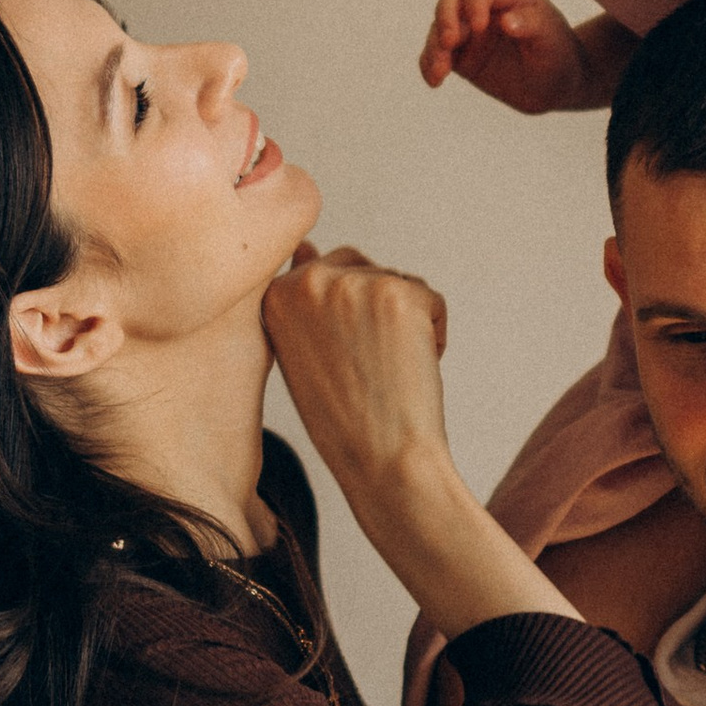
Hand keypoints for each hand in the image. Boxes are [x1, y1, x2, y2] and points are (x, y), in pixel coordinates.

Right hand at [264, 244, 453, 493]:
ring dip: (404, 325)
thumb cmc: (343, 418)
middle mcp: (307, 282)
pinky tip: (409, 370)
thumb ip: (301, 297)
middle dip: (376, 312)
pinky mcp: (399, 293)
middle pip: (363, 268)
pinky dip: (433, 334)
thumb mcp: (301, 352)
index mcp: (273, 296)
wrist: (382, 461)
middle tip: (368, 368)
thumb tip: (306, 245)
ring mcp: (353, 285)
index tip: (344, 358)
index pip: (323, 269)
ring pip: (399, 284)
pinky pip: (430, 300)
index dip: (346, 317)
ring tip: (385, 374)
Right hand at [421, 0, 588, 113]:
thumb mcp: (552, 38)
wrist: (558, 85)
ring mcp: (471, 34)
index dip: (475, 2)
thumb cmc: (560, 54)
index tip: (479, 26)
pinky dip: (429, 64)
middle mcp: (486, 10)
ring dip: (434, 46)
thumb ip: (532, 25)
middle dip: (445, 17)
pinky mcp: (462, 58)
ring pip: (439, 28)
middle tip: (450, 42)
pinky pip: (436, 55)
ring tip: (440, 71)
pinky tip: (434, 81)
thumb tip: (506, 21)